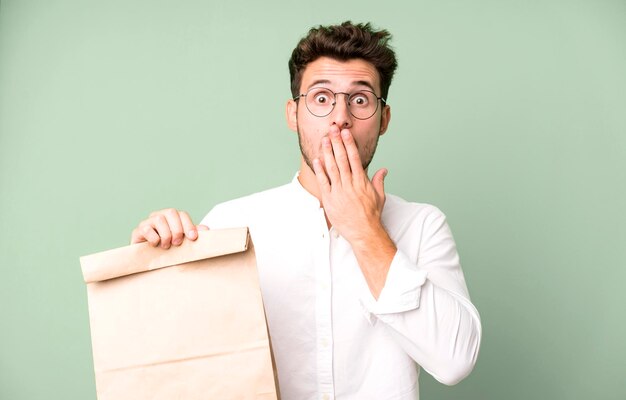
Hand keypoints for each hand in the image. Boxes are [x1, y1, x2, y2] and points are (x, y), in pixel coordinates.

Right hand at [130, 208, 208, 248]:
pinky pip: (146, 229)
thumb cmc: (169, 249)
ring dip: (166, 234)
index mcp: (172, 218)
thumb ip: (193, 234)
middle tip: (177, 243)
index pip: (182, 214)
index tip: (193, 238)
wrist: (149, 260)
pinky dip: (153, 238)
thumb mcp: (183, 242)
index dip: (189, 225)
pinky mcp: (137, 231)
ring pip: (158, 219)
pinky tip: (155, 245)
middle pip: (171, 212)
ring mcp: (147, 222)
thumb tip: (207, 229)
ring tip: (166, 246)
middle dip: (177, 229)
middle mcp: (159, 216)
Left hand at [312, 126, 395, 298]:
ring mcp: (339, 191)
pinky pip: (324, 182)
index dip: (349, 144)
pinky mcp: (330, 199)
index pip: (355, 158)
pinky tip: (317, 160)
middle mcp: (350, 184)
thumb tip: (383, 170)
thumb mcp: (379, 196)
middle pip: (342, 158)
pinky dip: (320, 170)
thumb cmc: (371, 215)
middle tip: (332, 129)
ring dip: (327, 152)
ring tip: (324, 140)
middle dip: (337, 142)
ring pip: (332, 167)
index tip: (346, 133)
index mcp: (362, 181)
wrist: (364, 231)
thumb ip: (379, 181)